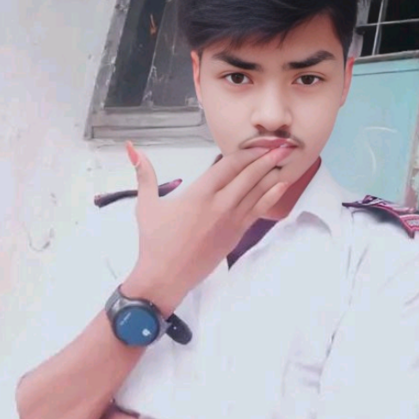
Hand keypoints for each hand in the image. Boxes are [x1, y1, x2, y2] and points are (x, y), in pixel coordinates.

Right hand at [122, 142, 288, 311]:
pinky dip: (271, 197)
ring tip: (286, 158)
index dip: (247, 152)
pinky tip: (281, 186)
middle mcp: (219, 205)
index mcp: (199, 194)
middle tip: (282, 144)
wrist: (166, 277)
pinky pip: (258, 211)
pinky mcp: (235, 235)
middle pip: (248, 175)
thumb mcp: (146, 205)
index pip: (229, 166)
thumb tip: (132, 149)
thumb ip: (144, 174)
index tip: (260, 142)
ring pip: (257, 192)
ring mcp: (230, 221)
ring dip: (271, 174)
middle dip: (266, 158)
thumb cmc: (155, 242)